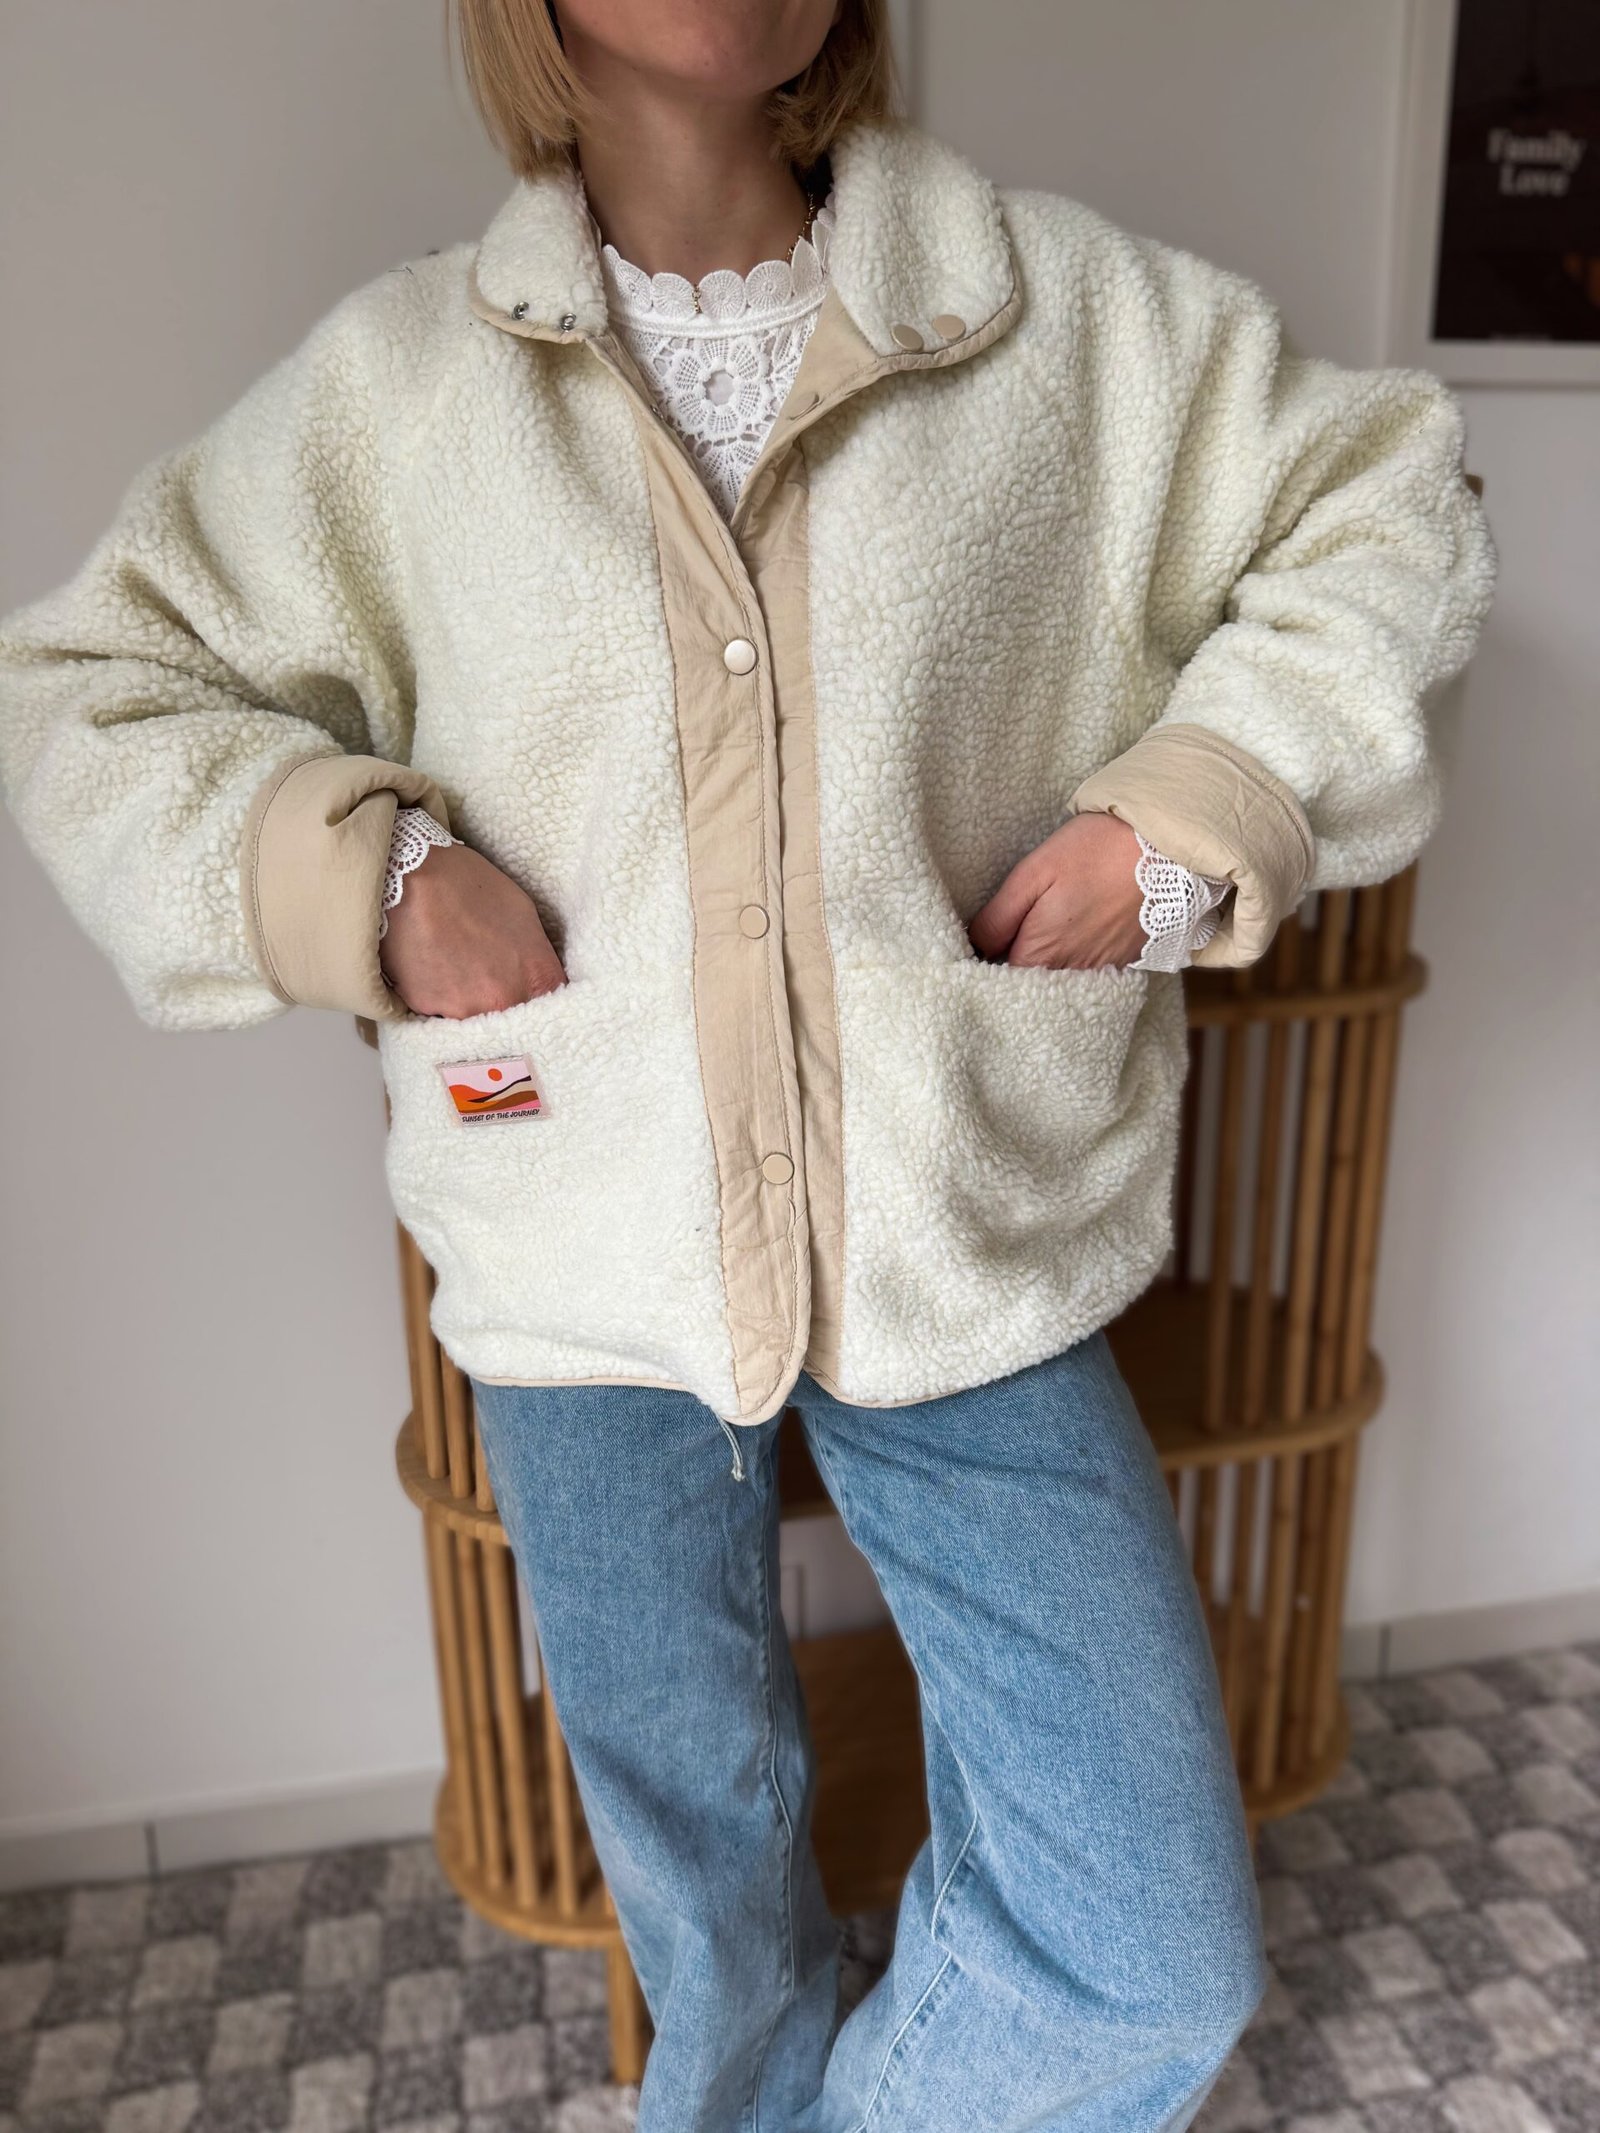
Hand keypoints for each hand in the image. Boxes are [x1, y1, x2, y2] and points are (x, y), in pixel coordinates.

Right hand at [379, 841, 566, 1016]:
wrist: (412, 878)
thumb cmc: (468, 886)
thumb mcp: (524, 914)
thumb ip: (536, 959)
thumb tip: (537, 983)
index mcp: (536, 978)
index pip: (551, 1010)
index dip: (538, 1002)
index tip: (528, 995)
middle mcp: (505, 1002)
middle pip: (512, 1022)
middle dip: (502, 1004)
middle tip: (485, 975)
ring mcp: (464, 1010)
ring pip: (473, 1020)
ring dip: (467, 1001)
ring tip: (454, 964)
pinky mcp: (426, 1009)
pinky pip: (438, 1011)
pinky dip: (437, 994)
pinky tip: (432, 964)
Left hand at [968, 811, 1146, 969]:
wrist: (1166, 847)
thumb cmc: (1096, 852)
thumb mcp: (1033, 873)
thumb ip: (998, 916)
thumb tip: (975, 946)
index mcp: (1042, 954)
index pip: (998, 978)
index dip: (986, 961)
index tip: (982, 942)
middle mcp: (1071, 973)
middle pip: (1028, 982)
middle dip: (1013, 964)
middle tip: (1009, 933)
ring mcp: (1100, 971)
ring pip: (1057, 978)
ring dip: (1045, 962)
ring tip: (1046, 927)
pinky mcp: (1123, 962)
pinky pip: (1086, 972)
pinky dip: (1074, 959)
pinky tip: (1076, 931)